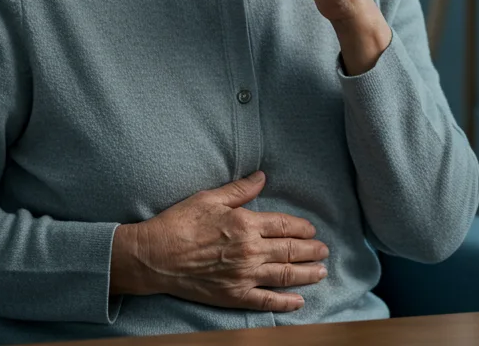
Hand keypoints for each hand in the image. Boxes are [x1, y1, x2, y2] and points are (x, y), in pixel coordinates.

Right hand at [119, 171, 328, 311]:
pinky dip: (285, 302)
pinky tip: (299, 301)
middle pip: (291, 250)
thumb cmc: (179, 223)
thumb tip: (262, 177)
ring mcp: (244, 275)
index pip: (284, 225)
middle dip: (312, 251)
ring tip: (321, 272)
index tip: (311, 230)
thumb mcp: (209, 198)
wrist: (154, 256)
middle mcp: (250, 250)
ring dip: (307, 274)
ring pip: (285, 275)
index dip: (302, 228)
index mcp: (245, 223)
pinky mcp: (234, 295)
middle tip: (324, 251)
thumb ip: (240, 190)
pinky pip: (266, 301)